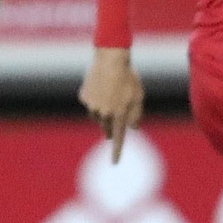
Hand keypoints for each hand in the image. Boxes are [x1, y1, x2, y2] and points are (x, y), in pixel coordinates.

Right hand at [79, 46, 143, 162]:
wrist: (111, 59)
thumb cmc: (129, 77)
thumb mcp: (138, 96)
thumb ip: (136, 115)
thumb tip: (133, 128)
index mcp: (119, 115)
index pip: (118, 138)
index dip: (116, 152)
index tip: (114, 163)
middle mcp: (104, 114)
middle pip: (106, 126)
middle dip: (110, 125)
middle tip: (115, 114)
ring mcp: (92, 106)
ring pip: (97, 115)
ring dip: (102, 111)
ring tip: (110, 94)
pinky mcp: (84, 96)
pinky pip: (90, 102)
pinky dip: (95, 98)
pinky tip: (101, 86)